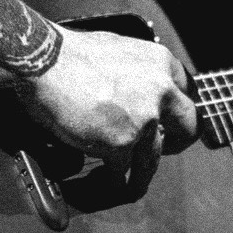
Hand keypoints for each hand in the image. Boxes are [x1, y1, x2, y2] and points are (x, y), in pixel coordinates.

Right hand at [18, 26, 199, 195]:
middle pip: (187, 127)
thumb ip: (136, 71)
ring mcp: (143, 119)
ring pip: (154, 158)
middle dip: (177, 143)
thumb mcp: (117, 49)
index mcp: (160, 63)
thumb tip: (136, 87)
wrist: (45, 61)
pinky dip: (115, 181)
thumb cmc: (71, 53)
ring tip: (134, 183)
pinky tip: (108, 182)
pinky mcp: (121, 144)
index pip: (186, 91)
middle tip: (166, 149)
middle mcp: (160, 90)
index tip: (170, 121)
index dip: (176, 110)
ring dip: (143, 173)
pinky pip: (123, 172)